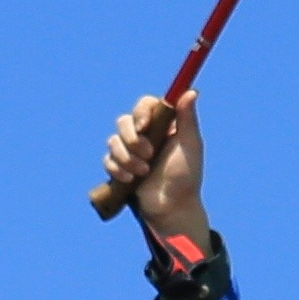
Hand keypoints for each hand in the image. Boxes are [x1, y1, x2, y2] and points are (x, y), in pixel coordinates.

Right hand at [103, 91, 212, 253]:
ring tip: (143, 172)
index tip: (144, 126)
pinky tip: (130, 179)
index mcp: (162, 125)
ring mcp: (130, 151)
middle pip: (124, 121)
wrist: (172, 208)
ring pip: (113, 141)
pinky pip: (108, 160)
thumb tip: (191, 91)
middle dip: (132, 139)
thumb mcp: (190, 145)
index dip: (140, 112)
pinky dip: (117, 169)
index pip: (145, 105)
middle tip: (148, 154)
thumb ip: (188, 119)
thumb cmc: (186, 176)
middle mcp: (145, 135)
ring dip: (126, 157)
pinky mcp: (120, 168)